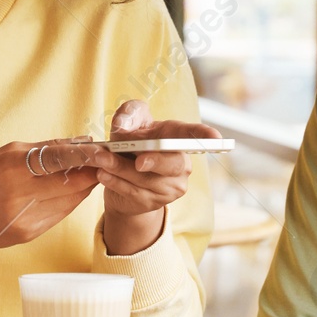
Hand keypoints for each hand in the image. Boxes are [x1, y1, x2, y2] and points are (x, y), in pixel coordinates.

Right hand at [0, 137, 120, 264]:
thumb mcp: (0, 155)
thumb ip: (41, 148)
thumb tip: (80, 141)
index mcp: (9, 168)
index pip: (58, 158)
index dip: (85, 153)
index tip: (102, 147)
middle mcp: (19, 195)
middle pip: (72, 182)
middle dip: (92, 169)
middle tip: (105, 159)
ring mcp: (26, 218)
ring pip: (71, 199)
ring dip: (85, 184)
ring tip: (91, 171)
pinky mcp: (31, 234)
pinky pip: (61, 213)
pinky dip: (70, 199)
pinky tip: (69, 189)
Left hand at [99, 100, 219, 255]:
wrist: (119, 177)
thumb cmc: (130, 143)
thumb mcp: (128, 122)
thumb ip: (127, 114)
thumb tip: (123, 127)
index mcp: (177, 139)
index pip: (194, 135)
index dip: (205, 135)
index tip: (216, 138)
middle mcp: (180, 165)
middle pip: (172, 163)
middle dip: (154, 160)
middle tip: (138, 161)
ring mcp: (170, 187)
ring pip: (145, 179)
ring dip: (119, 168)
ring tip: (100, 158)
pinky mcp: (154, 203)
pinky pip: (133, 192)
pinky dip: (115, 182)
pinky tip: (102, 173)